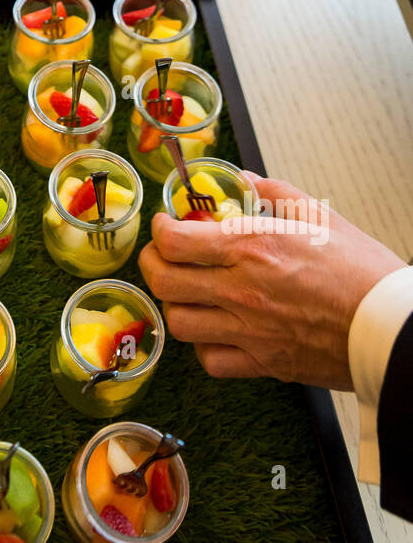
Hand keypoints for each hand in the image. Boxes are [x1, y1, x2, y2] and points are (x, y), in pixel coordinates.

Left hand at [139, 174, 404, 389]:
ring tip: (186, 291)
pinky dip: (203, 345)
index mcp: (253, 247)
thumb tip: (244, 180)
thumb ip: (273, 193)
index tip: (166, 225)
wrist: (390, 325)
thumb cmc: (362, 271)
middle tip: (162, 256)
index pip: (174, 241)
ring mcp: (249, 330)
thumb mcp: (318, 215)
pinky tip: (215, 328)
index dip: (159, 230)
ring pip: (178, 322)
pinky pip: (209, 359)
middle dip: (153, 264)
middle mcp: (242, 289)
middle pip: (164, 281)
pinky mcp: (262, 362)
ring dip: (175, 303)